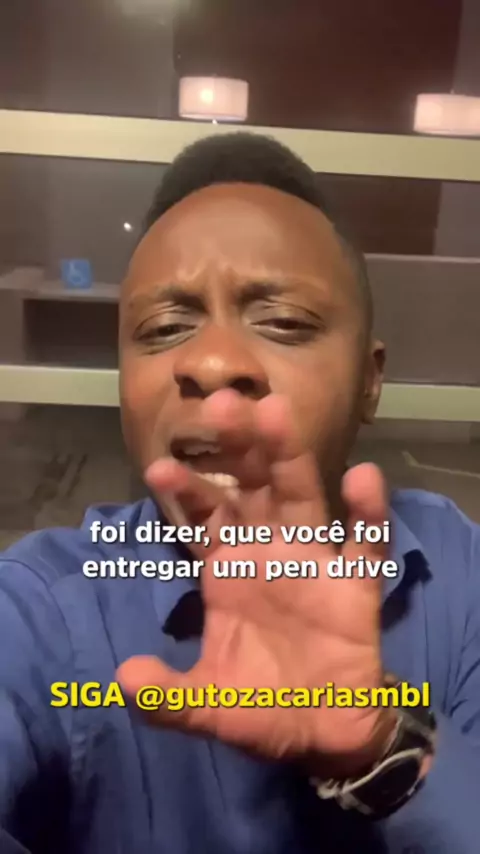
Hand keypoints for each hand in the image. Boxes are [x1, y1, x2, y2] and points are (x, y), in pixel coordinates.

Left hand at [118, 390, 395, 777]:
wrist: (323, 732)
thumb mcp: (208, 705)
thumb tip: (122, 678)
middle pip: (253, 489)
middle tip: (220, 404)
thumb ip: (168, 696)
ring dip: (290, 456)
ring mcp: (313, 560)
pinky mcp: (356, 583)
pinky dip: (368, 513)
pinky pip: (365, 543)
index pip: (204, 519)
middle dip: (237, 449)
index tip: (160, 467)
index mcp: (228, 569)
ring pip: (302, 497)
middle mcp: (268, 551)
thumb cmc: (262, 705)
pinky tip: (362, 478)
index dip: (186, 493)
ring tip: (276, 411)